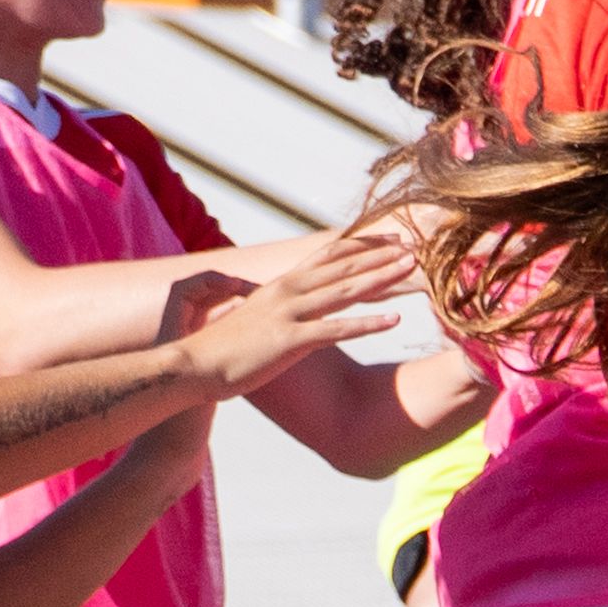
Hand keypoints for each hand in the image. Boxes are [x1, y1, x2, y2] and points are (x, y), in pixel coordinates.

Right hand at [167, 230, 421, 395]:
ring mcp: (288, 314)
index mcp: (280, 284)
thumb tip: (291, 300)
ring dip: (381, 280)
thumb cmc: (222, 347)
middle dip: (380, 257)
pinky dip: (366, 324)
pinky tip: (394, 322)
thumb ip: (277, 304)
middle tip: (414, 247)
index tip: (390, 240)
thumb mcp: (254, 316)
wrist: (193, 366)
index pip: (328, 257)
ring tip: (412, 270)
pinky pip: (335, 330)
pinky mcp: (288, 340)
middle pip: (343, 268)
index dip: (362, 247)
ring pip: (344, 292)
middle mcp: (286, 291)